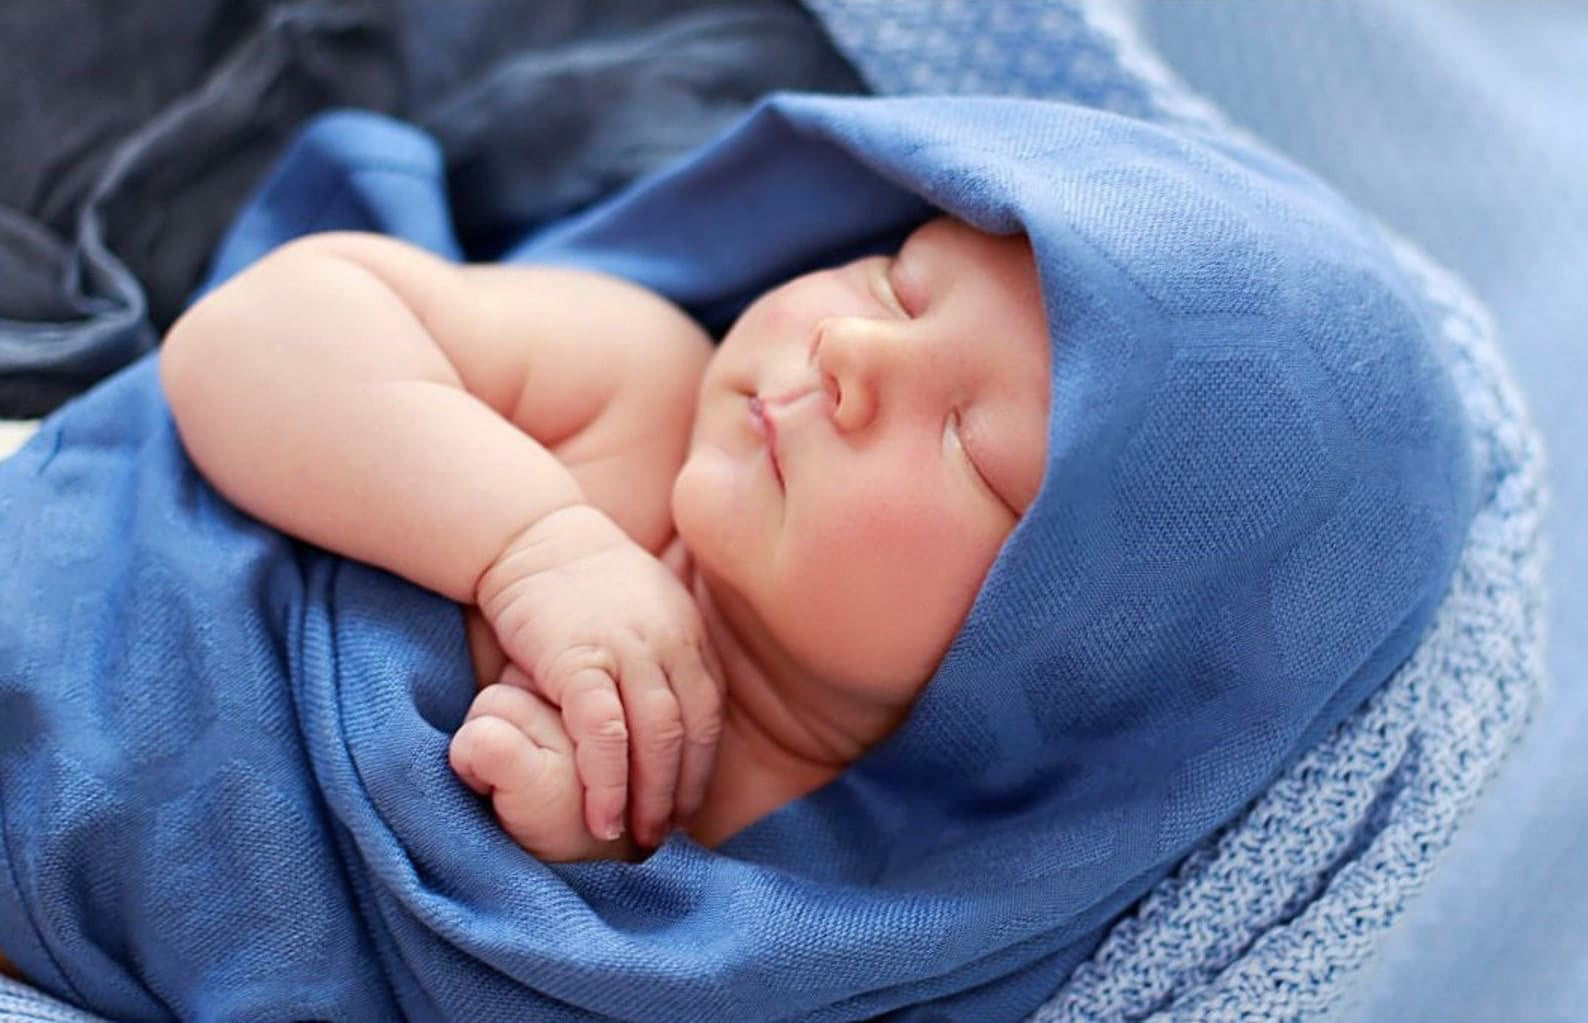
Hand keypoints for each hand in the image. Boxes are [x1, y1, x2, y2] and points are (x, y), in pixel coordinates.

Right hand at [474, 504, 724, 848]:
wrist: (533, 539)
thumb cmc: (585, 585)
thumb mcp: (646, 612)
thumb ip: (666, 657)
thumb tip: (673, 720)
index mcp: (688, 634)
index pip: (709, 714)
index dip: (702, 768)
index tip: (690, 808)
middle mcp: (667, 642)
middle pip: (689, 732)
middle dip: (681, 792)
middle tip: (667, 836)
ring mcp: (626, 650)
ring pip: (655, 736)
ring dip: (650, 796)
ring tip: (638, 837)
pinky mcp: (578, 660)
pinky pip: (604, 731)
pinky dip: (607, 779)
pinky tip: (600, 813)